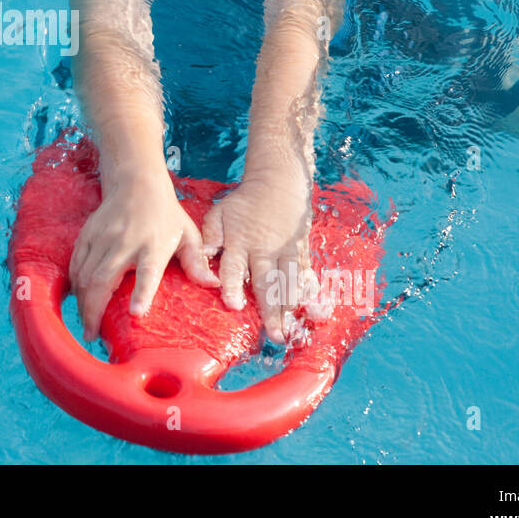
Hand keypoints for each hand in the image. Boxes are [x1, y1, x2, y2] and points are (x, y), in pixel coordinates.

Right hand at [69, 172, 219, 341]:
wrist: (136, 182)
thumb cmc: (165, 214)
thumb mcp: (187, 234)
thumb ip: (197, 262)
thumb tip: (214, 285)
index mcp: (153, 245)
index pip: (147, 271)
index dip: (142, 292)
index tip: (136, 313)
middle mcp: (125, 243)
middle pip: (103, 279)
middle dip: (93, 311)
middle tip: (92, 335)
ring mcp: (102, 238)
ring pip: (84, 275)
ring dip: (82, 303)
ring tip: (86, 323)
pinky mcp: (87, 235)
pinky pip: (75, 264)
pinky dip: (74, 284)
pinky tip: (77, 298)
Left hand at [202, 174, 315, 343]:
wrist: (277, 183)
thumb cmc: (242, 203)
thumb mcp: (220, 212)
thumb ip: (210, 235)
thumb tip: (204, 255)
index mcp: (240, 242)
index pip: (233, 267)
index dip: (233, 286)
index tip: (234, 305)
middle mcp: (264, 249)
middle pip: (267, 283)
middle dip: (270, 310)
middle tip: (274, 335)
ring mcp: (285, 251)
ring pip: (290, 282)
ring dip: (290, 307)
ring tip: (291, 329)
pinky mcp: (301, 250)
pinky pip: (306, 273)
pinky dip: (310, 291)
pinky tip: (314, 309)